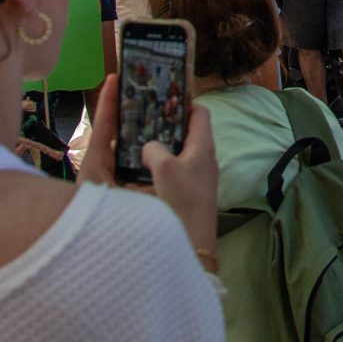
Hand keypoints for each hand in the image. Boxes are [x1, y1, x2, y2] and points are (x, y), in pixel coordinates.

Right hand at [145, 103, 219, 262]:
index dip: (182, 101)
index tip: (160, 98)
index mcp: (203, 145)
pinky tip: (142, 169)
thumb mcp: (164, 169)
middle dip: (166, 123)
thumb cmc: (183, 201)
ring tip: (138, 140)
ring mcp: (198, 176)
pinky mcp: (189, 192)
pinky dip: (160, 164)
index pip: (199, 112)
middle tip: (143, 117)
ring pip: (179, 151)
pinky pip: (175, 169)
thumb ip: (154, 149)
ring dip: (161, 145)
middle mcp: (204, 157)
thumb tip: (149, 147)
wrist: (194, 243)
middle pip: (186, 130)